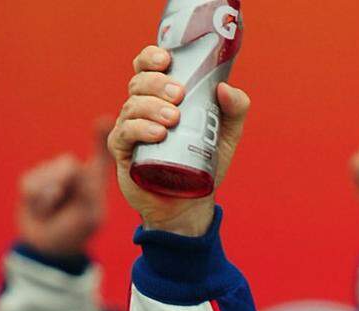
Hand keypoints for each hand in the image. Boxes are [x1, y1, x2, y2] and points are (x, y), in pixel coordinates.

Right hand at [17, 120, 113, 257]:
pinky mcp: (31, 180)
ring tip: (56, 210)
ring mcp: (50, 174)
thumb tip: (74, 164)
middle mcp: (73, 172)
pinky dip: (39, 203)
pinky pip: (33, 186)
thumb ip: (87, 190)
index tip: (106, 121)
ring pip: (50, 176)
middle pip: (69, 165)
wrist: (49, 247)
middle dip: (68, 186)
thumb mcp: (91, 215)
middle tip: (69, 206)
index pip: (100, 156)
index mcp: (93, 180)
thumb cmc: (76, 231)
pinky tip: (43, 210)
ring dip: (53, 199)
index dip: (101, 137)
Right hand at [108, 44, 249, 235]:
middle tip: (179, 94)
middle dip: (158, 83)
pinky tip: (157, 133)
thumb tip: (225, 88)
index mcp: (160, 96)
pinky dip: (140, 129)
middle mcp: (141, 108)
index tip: (167, 60)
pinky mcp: (123, 153)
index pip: (147, 67)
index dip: (151, 57)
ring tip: (173, 118)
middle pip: (139, 82)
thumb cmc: (203, 164)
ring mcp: (130, 129)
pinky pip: (125, 134)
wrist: (188, 205)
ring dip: (151, 106)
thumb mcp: (226, 137)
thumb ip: (234, 110)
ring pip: (132, 106)